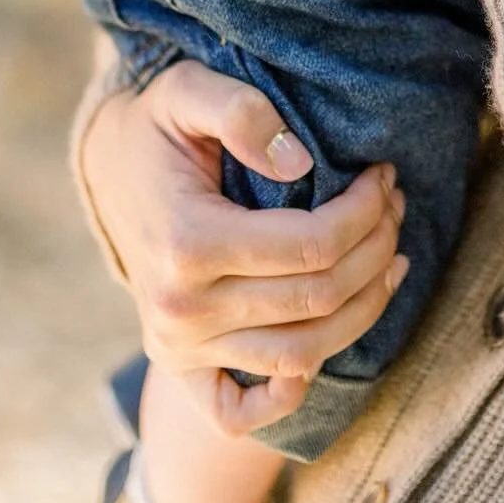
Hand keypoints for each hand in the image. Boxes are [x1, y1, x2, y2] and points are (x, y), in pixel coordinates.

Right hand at [81, 59, 406, 437]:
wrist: (108, 165)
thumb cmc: (160, 124)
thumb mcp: (191, 89)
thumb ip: (243, 113)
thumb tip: (301, 165)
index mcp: (187, 242)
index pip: (312, 247)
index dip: (365, 213)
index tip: (384, 176)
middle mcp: (180, 310)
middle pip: (317, 300)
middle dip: (375, 250)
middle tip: (394, 206)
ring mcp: (177, 347)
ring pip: (300, 355)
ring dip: (363, 308)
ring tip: (390, 256)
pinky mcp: (177, 367)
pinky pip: (238, 413)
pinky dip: (288, 391)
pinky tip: (325, 344)